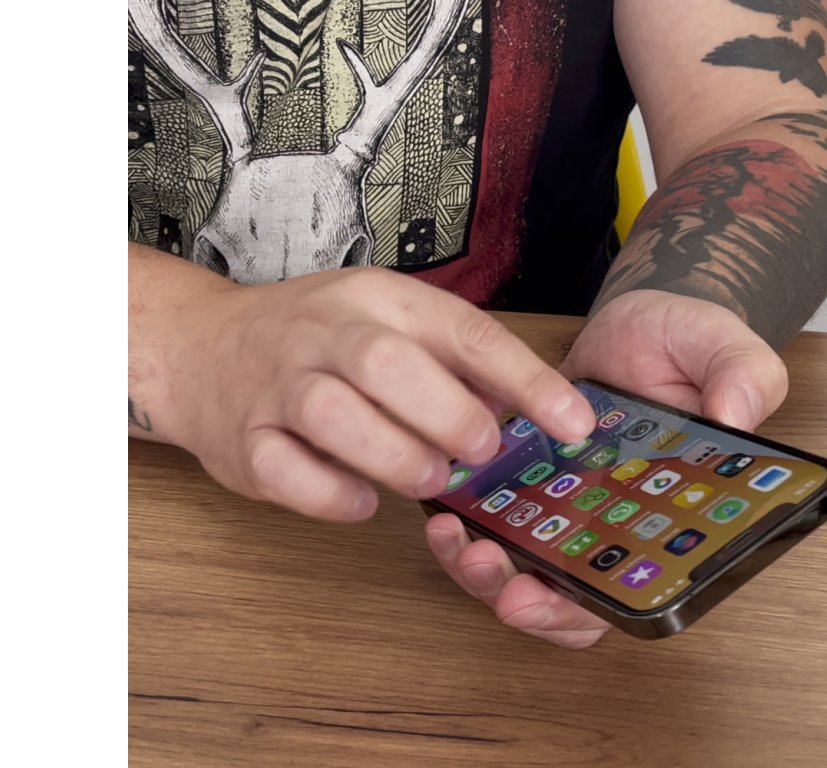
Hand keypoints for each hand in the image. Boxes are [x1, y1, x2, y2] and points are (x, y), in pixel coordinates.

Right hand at [166, 267, 594, 520]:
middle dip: (448, 415)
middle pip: (387, 364)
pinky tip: (363, 500)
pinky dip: (332, 495)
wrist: (203, 346)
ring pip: (333, 416)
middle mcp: (325, 332)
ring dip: (395, 457)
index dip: (526, 380)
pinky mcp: (243, 439)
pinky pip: (286, 471)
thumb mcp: (389, 321)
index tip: (575, 424)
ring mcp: (277, 384)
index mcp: (378, 299)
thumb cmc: (320, 340)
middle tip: (480, 453)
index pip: (463, 331)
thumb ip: (456, 361)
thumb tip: (537, 409)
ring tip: (428, 479)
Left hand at [426, 289, 787, 647]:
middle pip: (571, 599)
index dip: (589, 610)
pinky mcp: (530, 477)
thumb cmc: (688, 343)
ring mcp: (569, 504)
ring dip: (484, 573)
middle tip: (498, 581)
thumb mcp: (725, 348)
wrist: (640, 321)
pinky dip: (467, 525)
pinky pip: (496, 519)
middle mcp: (617, 523)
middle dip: (527, 603)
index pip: (636, 591)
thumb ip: (745, 378)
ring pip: (524, 568)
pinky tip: (446, 509)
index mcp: (671, 515)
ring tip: (458, 542)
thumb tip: (737, 417)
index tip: (549, 599)